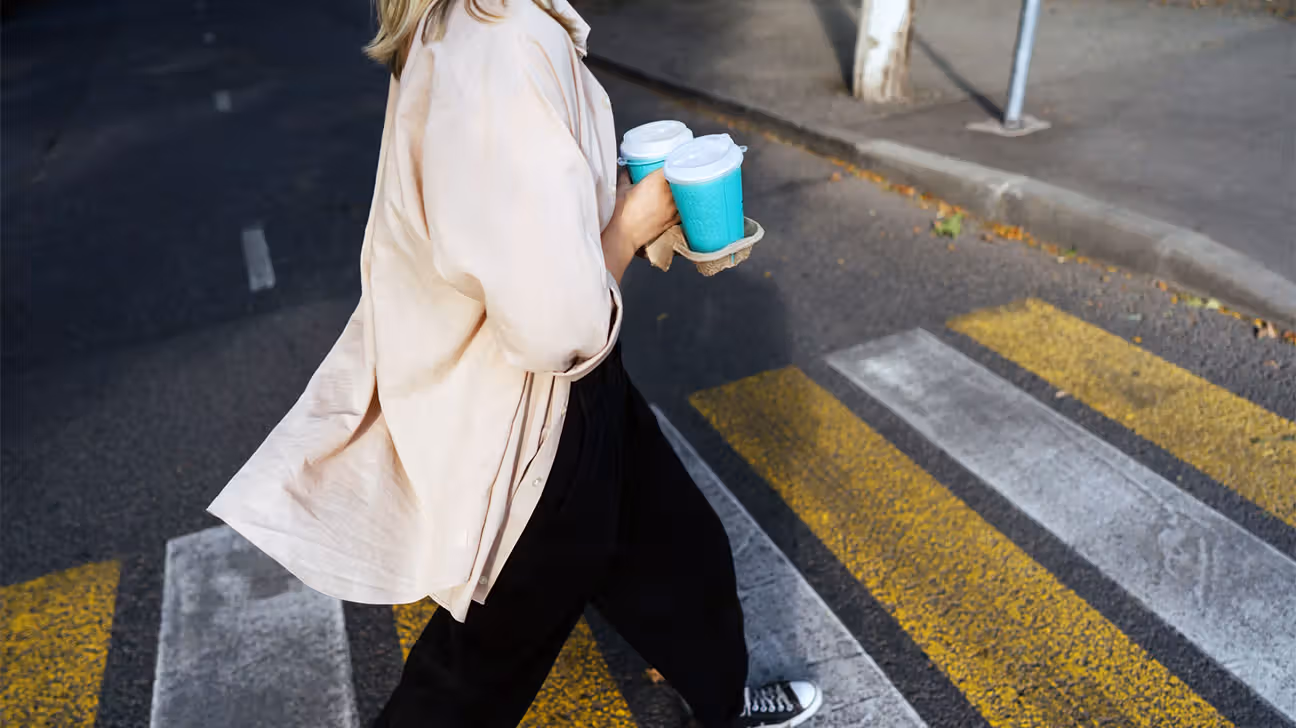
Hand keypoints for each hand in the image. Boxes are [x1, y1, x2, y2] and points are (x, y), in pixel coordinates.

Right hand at [602, 169, 679, 283]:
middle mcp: (668, 193)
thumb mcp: (621, 189)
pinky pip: (685, 208)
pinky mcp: (674, 220)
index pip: (672, 163)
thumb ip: (626, 176)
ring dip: (684, 187)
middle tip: (675, 170)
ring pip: (686, 192)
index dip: (673, 160)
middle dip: (679, 172)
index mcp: (656, 180)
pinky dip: (684, 203)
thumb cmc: (621, 213)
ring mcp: (673, 207)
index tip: (671, 159)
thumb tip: (627, 170)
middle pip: (682, 176)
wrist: (623, 234)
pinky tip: (681, 202)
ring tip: (681, 184)